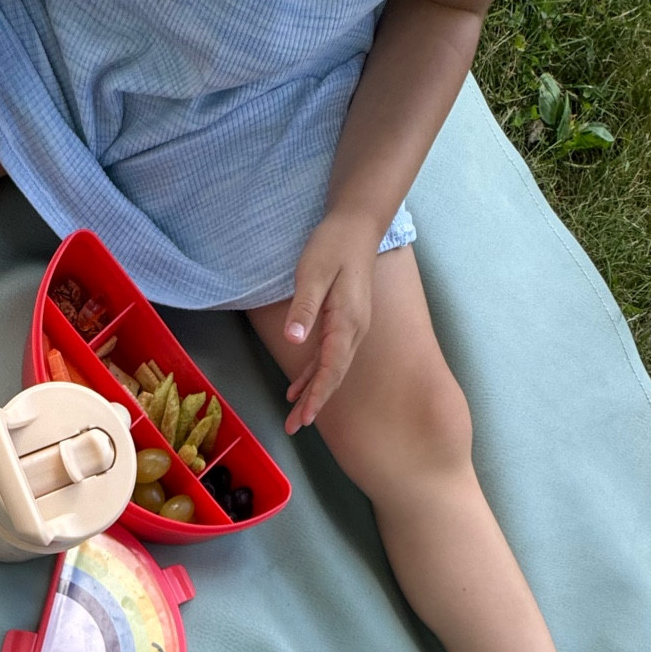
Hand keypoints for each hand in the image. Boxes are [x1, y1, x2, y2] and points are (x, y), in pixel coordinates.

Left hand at [280, 213, 382, 433]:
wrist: (357, 225)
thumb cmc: (333, 245)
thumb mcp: (313, 273)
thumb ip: (304, 308)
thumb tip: (293, 340)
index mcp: (346, 321)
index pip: (330, 367)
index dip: (317, 394)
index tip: (305, 417)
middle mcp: (353, 330)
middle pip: (332, 375)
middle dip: (314, 403)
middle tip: (294, 427)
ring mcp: (351, 327)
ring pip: (331, 369)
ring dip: (313, 393)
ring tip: (296, 418)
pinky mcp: (344, 321)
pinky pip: (329, 355)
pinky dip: (313, 374)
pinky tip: (298, 387)